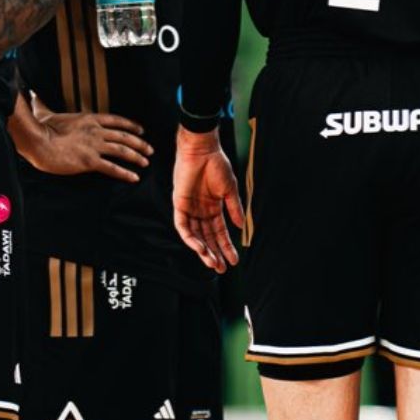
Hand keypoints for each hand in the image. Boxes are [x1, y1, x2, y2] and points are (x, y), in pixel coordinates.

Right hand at [32, 112, 153, 180]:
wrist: (37, 142)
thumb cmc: (39, 128)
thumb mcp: (45, 112)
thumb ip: (43, 104)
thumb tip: (33, 95)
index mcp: (89, 119)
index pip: (116, 120)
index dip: (131, 125)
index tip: (141, 130)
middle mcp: (95, 131)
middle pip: (124, 136)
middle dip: (139, 143)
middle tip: (150, 150)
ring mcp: (94, 146)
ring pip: (122, 151)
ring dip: (136, 157)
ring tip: (146, 162)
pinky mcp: (89, 162)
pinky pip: (112, 168)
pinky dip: (125, 173)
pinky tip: (134, 177)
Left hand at [172, 128, 243, 272]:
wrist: (202, 150)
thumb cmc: (216, 165)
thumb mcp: (230, 190)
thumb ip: (234, 208)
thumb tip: (240, 226)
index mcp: (214, 208)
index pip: (220, 232)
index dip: (227, 246)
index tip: (235, 260)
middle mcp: (201, 211)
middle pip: (208, 238)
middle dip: (215, 253)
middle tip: (222, 268)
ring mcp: (190, 209)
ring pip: (195, 236)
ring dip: (204, 250)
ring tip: (213, 262)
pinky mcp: (179, 205)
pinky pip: (183, 227)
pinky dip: (191, 238)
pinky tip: (200, 248)